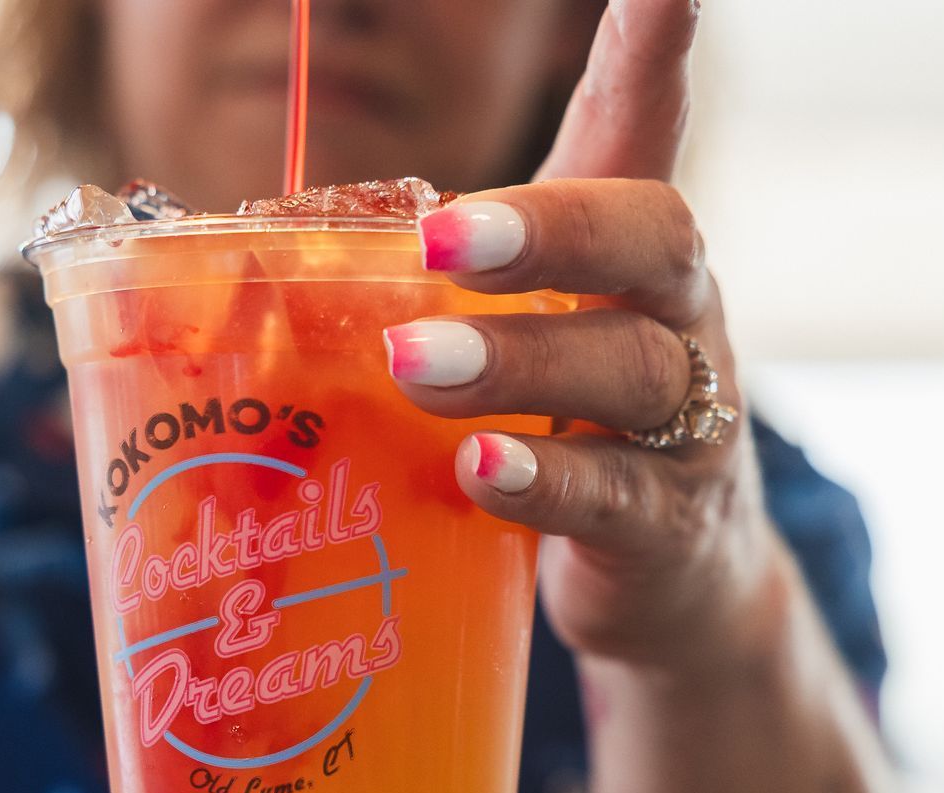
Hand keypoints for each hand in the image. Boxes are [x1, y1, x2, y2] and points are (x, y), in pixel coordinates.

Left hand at [385, 0, 781, 669]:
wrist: (674, 579)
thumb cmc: (563, 430)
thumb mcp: (517, 341)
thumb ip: (430, 295)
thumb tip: (254, 261)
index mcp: (626, 259)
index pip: (641, 138)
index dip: (647, 61)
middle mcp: (677, 319)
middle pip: (652, 240)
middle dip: (549, 231)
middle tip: (444, 240)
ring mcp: (689, 424)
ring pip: (632, 370)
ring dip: (521, 360)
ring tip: (417, 364)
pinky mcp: (669, 525)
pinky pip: (618, 496)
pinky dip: (546, 479)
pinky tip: (478, 469)